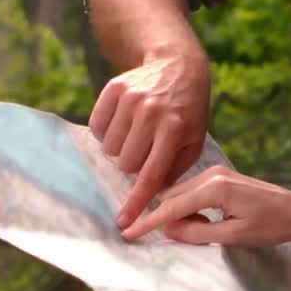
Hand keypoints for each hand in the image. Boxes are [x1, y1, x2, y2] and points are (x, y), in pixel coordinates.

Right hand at [90, 56, 209, 227]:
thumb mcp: (194, 141)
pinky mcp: (114, 88)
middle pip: (125, 163)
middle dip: (134, 164)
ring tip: (136, 133)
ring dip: (120, 147)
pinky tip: (123, 122)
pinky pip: (96, 126)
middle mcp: (151, 112)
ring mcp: (131, 98)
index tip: (124, 223)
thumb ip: (174, 170)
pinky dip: (106, 130)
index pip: (150, 174)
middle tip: (146, 149)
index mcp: (175, 129)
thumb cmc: (188, 112)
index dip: (136, 202)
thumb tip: (152, 196)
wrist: (178, 67)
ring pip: (109, 147)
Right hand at [119, 166, 290, 245]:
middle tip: (168, 239)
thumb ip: (197, 233)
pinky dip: (188, 207)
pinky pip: (192, 191)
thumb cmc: (270, 227)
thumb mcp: (233, 236)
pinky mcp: (221, 176)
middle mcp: (211, 174)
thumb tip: (168, 231)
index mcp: (214, 188)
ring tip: (194, 232)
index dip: (149, 222)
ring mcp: (216, 172)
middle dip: (164, 217)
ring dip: (178, 213)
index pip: (172, 206)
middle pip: (172, 196)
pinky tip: (202, 221)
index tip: (128, 232)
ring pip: (181, 193)